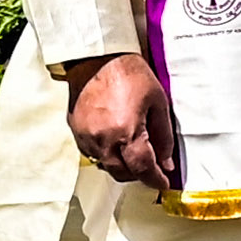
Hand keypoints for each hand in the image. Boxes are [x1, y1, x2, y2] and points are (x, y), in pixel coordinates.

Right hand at [66, 52, 181, 193]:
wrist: (97, 57)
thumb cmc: (129, 74)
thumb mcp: (158, 103)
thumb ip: (163, 137)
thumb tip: (166, 162)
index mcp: (126, 132)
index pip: (143, 169)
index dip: (155, 180)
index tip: (163, 183)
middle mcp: (102, 139)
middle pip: (122, 173)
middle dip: (139, 174)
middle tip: (151, 167)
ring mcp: (85, 136)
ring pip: (105, 165)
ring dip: (121, 165)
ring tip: (132, 153)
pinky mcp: (74, 129)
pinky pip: (91, 152)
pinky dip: (105, 153)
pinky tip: (114, 141)